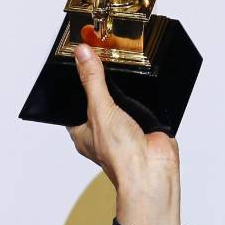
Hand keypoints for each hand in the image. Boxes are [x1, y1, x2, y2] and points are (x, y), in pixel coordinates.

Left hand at [67, 31, 181, 224]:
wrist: (152, 170)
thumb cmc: (120, 154)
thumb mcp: (100, 109)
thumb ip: (91, 81)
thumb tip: (82, 55)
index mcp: (81, 130)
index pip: (72, 103)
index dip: (73, 83)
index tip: (75, 61)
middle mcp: (101, 130)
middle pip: (97, 98)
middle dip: (101, 81)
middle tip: (101, 55)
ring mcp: (123, 127)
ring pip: (120, 100)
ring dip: (124, 88)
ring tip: (123, 64)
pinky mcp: (144, 124)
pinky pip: (142, 103)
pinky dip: (143, 94)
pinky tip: (144, 81)